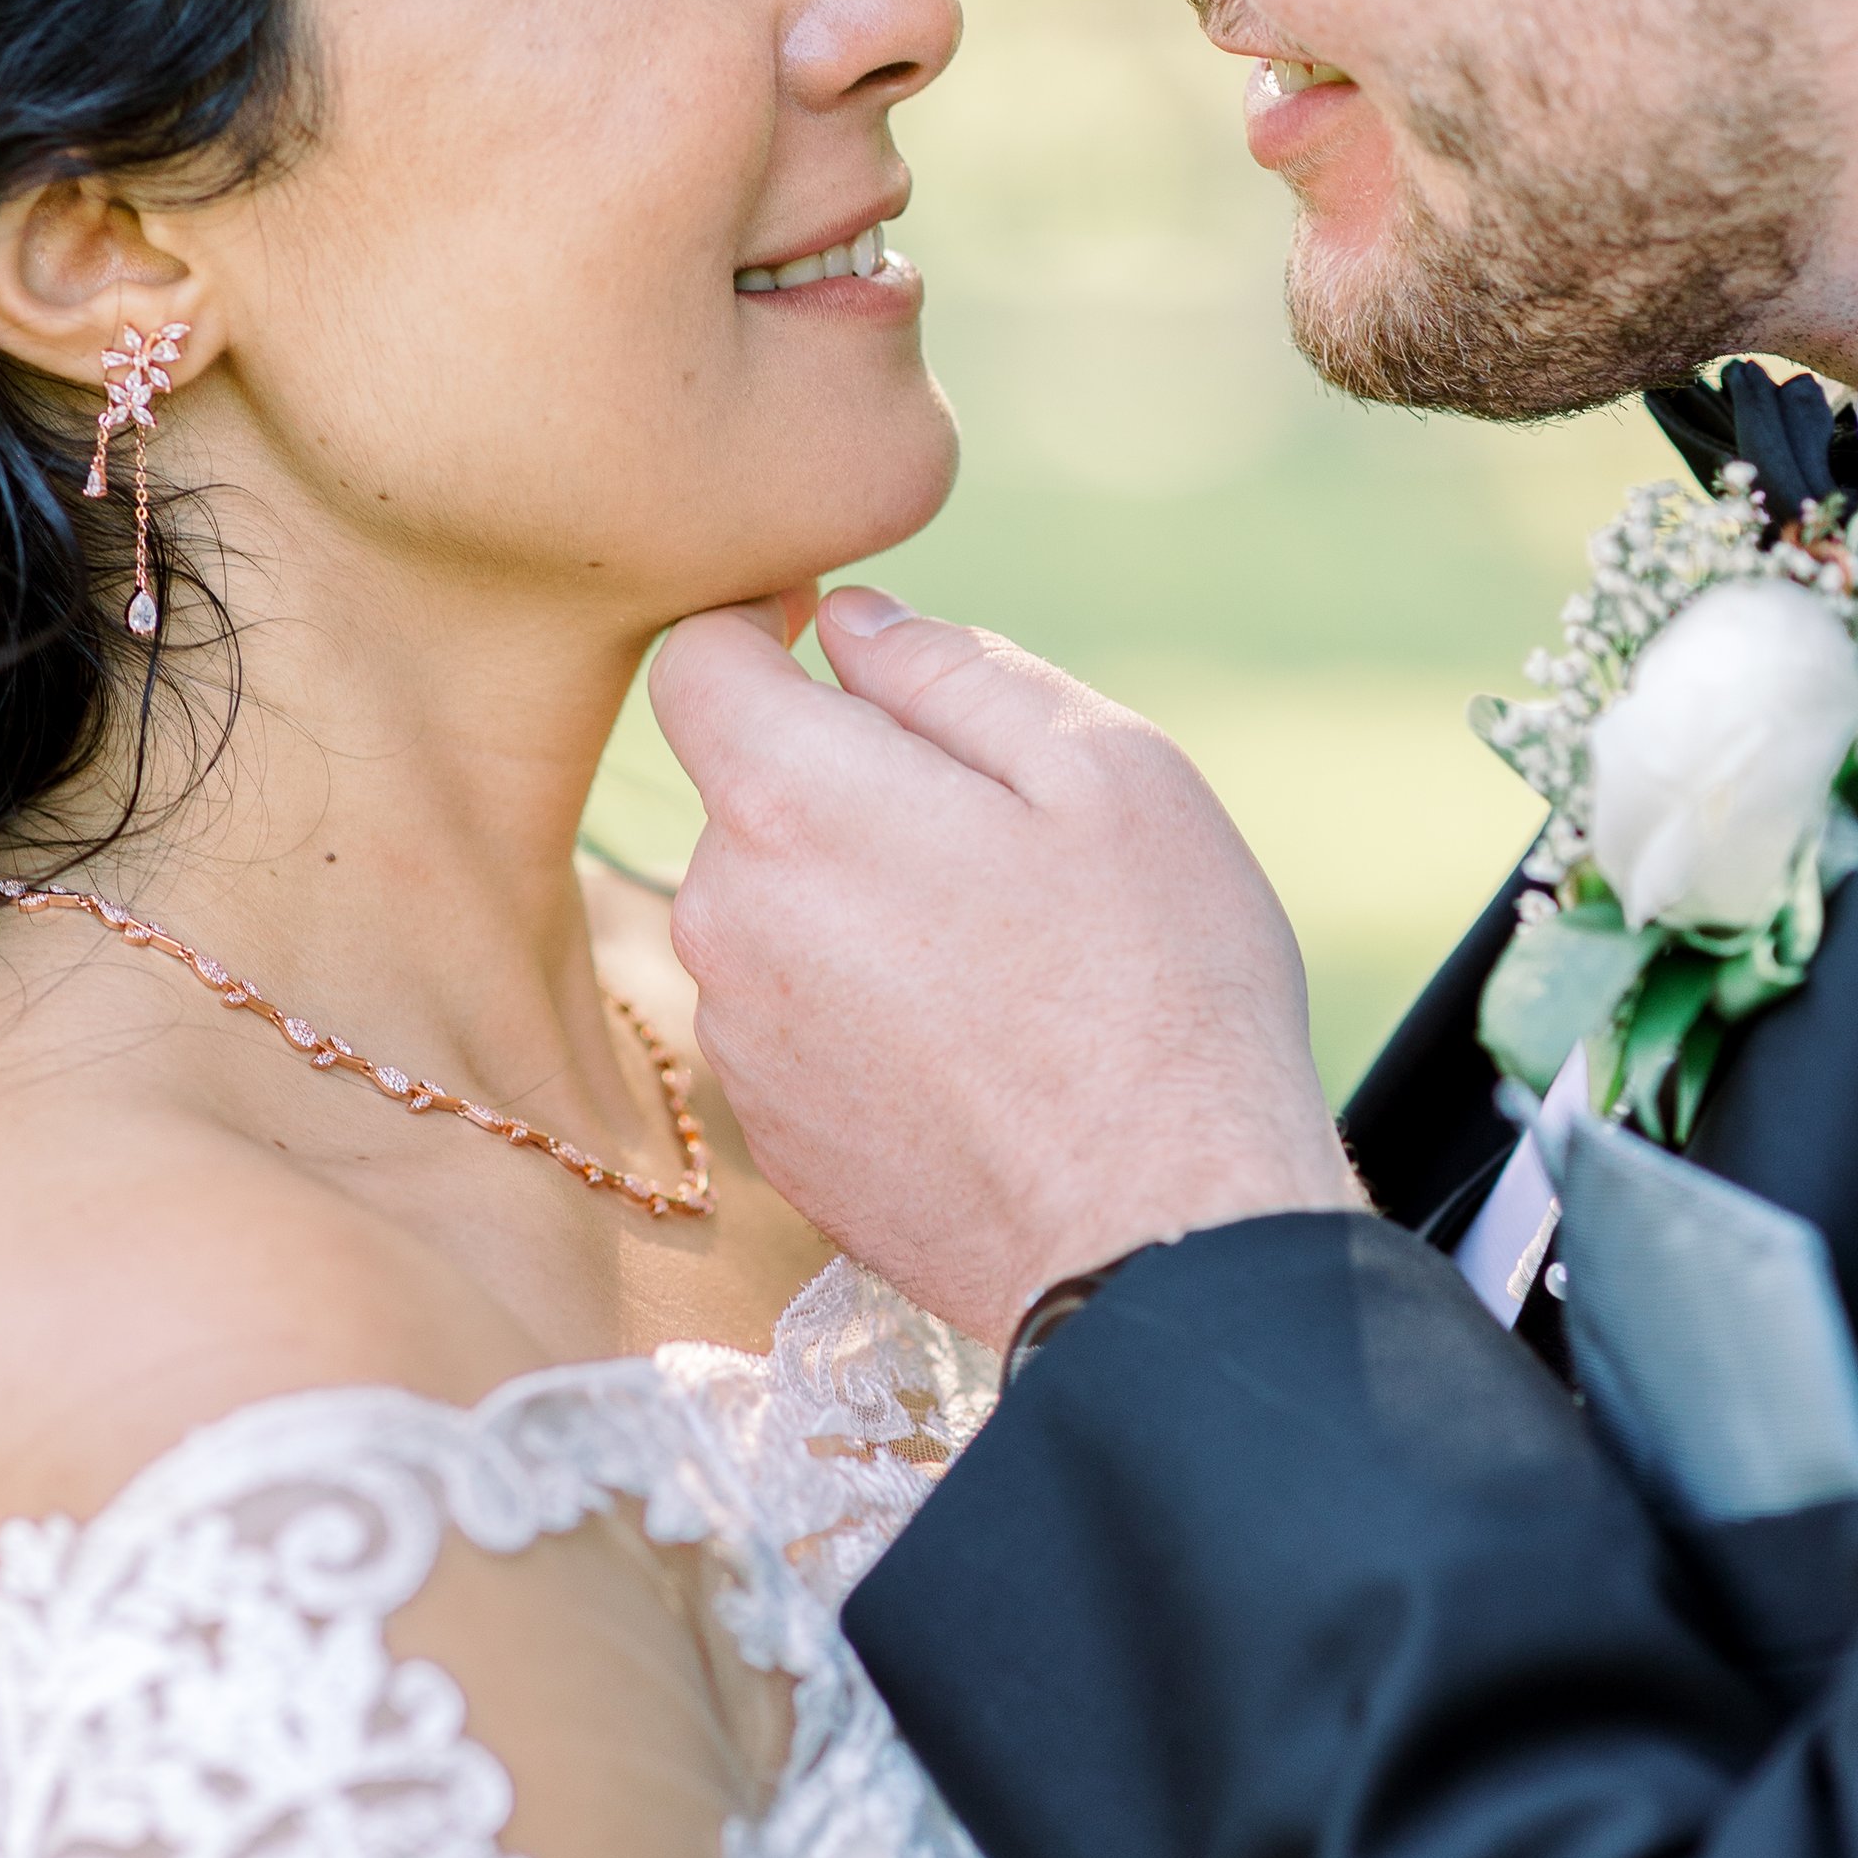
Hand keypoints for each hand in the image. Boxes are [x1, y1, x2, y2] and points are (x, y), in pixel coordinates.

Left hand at [649, 587, 1362, 1347]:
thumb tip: (850, 623)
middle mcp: (728, 918)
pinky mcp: (774, 1134)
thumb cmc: (1157, 985)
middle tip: (998, 838)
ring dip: (856, 898)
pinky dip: (863, 1003)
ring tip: (1004, 957)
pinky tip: (978, 1045)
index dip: (766, 630)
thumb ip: (950, 669)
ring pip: (774, 907)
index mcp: (792, 802)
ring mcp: (741, 1040)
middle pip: (749, 792)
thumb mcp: (1102, 768)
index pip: (698, 662)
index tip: (840, 648)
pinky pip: (796, 1014)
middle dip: (844, 781)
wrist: (1159, 1235)